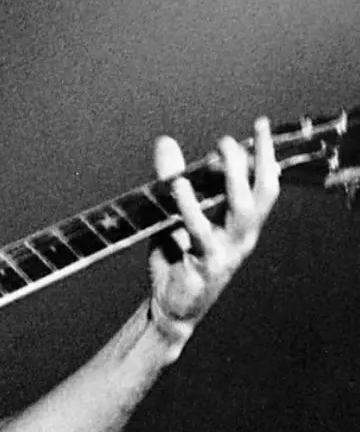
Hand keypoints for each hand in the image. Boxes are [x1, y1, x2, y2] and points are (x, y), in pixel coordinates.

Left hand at [147, 117, 279, 348]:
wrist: (170, 305)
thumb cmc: (177, 255)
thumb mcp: (173, 213)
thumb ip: (173, 178)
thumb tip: (165, 141)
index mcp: (241, 222)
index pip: (263, 184)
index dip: (265, 156)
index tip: (259, 126)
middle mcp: (242, 236)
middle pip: (260, 194)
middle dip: (252, 162)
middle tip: (232, 138)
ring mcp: (228, 251)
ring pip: (241, 211)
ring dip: (231, 179)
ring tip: (218, 151)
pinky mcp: (206, 264)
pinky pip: (200, 232)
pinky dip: (189, 207)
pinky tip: (178, 186)